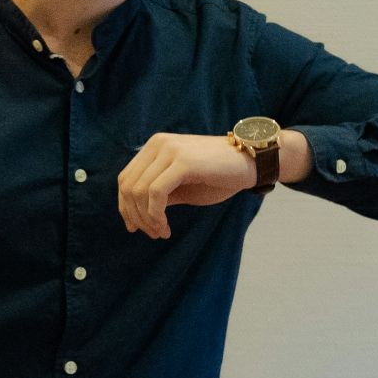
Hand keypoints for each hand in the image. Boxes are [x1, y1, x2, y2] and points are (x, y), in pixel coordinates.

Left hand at [117, 133, 256, 238]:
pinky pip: (155, 194)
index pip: (126, 178)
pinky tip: (166, 227)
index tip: (135, 227)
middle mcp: (158, 144)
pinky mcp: (182, 162)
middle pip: (128, 186)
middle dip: (135, 216)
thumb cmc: (220, 176)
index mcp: (155, 146)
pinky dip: (156, 215)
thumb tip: (134, 215)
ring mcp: (170, 151)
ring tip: (162, 232)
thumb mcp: (182, 186)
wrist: (252, 163)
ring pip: (139, 192)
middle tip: (153, 234)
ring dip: (147, 219)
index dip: (125, 206)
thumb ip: (157, 194)